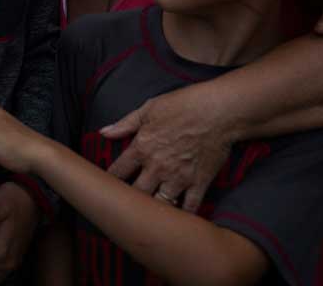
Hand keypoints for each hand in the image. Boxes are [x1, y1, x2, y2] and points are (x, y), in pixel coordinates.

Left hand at [99, 88, 232, 213]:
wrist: (218, 111)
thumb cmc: (183, 105)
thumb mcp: (149, 109)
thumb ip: (125, 124)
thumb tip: (103, 132)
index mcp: (142, 148)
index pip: (118, 172)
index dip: (110, 181)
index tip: (107, 186)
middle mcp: (157, 167)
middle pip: (136, 193)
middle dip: (130, 200)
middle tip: (126, 204)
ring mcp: (178, 177)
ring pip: (160, 204)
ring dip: (154, 209)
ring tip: (149, 214)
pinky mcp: (199, 183)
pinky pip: (189, 208)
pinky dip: (183, 214)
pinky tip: (177, 217)